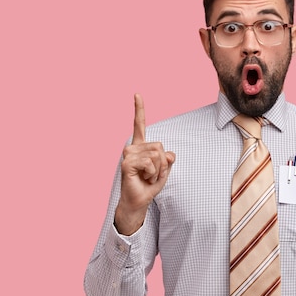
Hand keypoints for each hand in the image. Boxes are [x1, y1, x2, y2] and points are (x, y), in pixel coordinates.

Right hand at [114, 93, 174, 234]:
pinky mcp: (126, 163)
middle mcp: (133, 147)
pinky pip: (150, 163)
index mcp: (141, 146)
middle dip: (163, 163)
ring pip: (156, 154)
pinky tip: (143, 178)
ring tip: (148, 176)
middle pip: (160, 146)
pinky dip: (152, 173)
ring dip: (158, 170)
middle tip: (153, 174)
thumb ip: (168, 159)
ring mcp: (128, 154)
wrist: (138, 201)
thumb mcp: (165, 169)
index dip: (139, 109)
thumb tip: (169, 154)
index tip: (137, 94)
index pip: (140, 124)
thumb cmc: (149, 184)